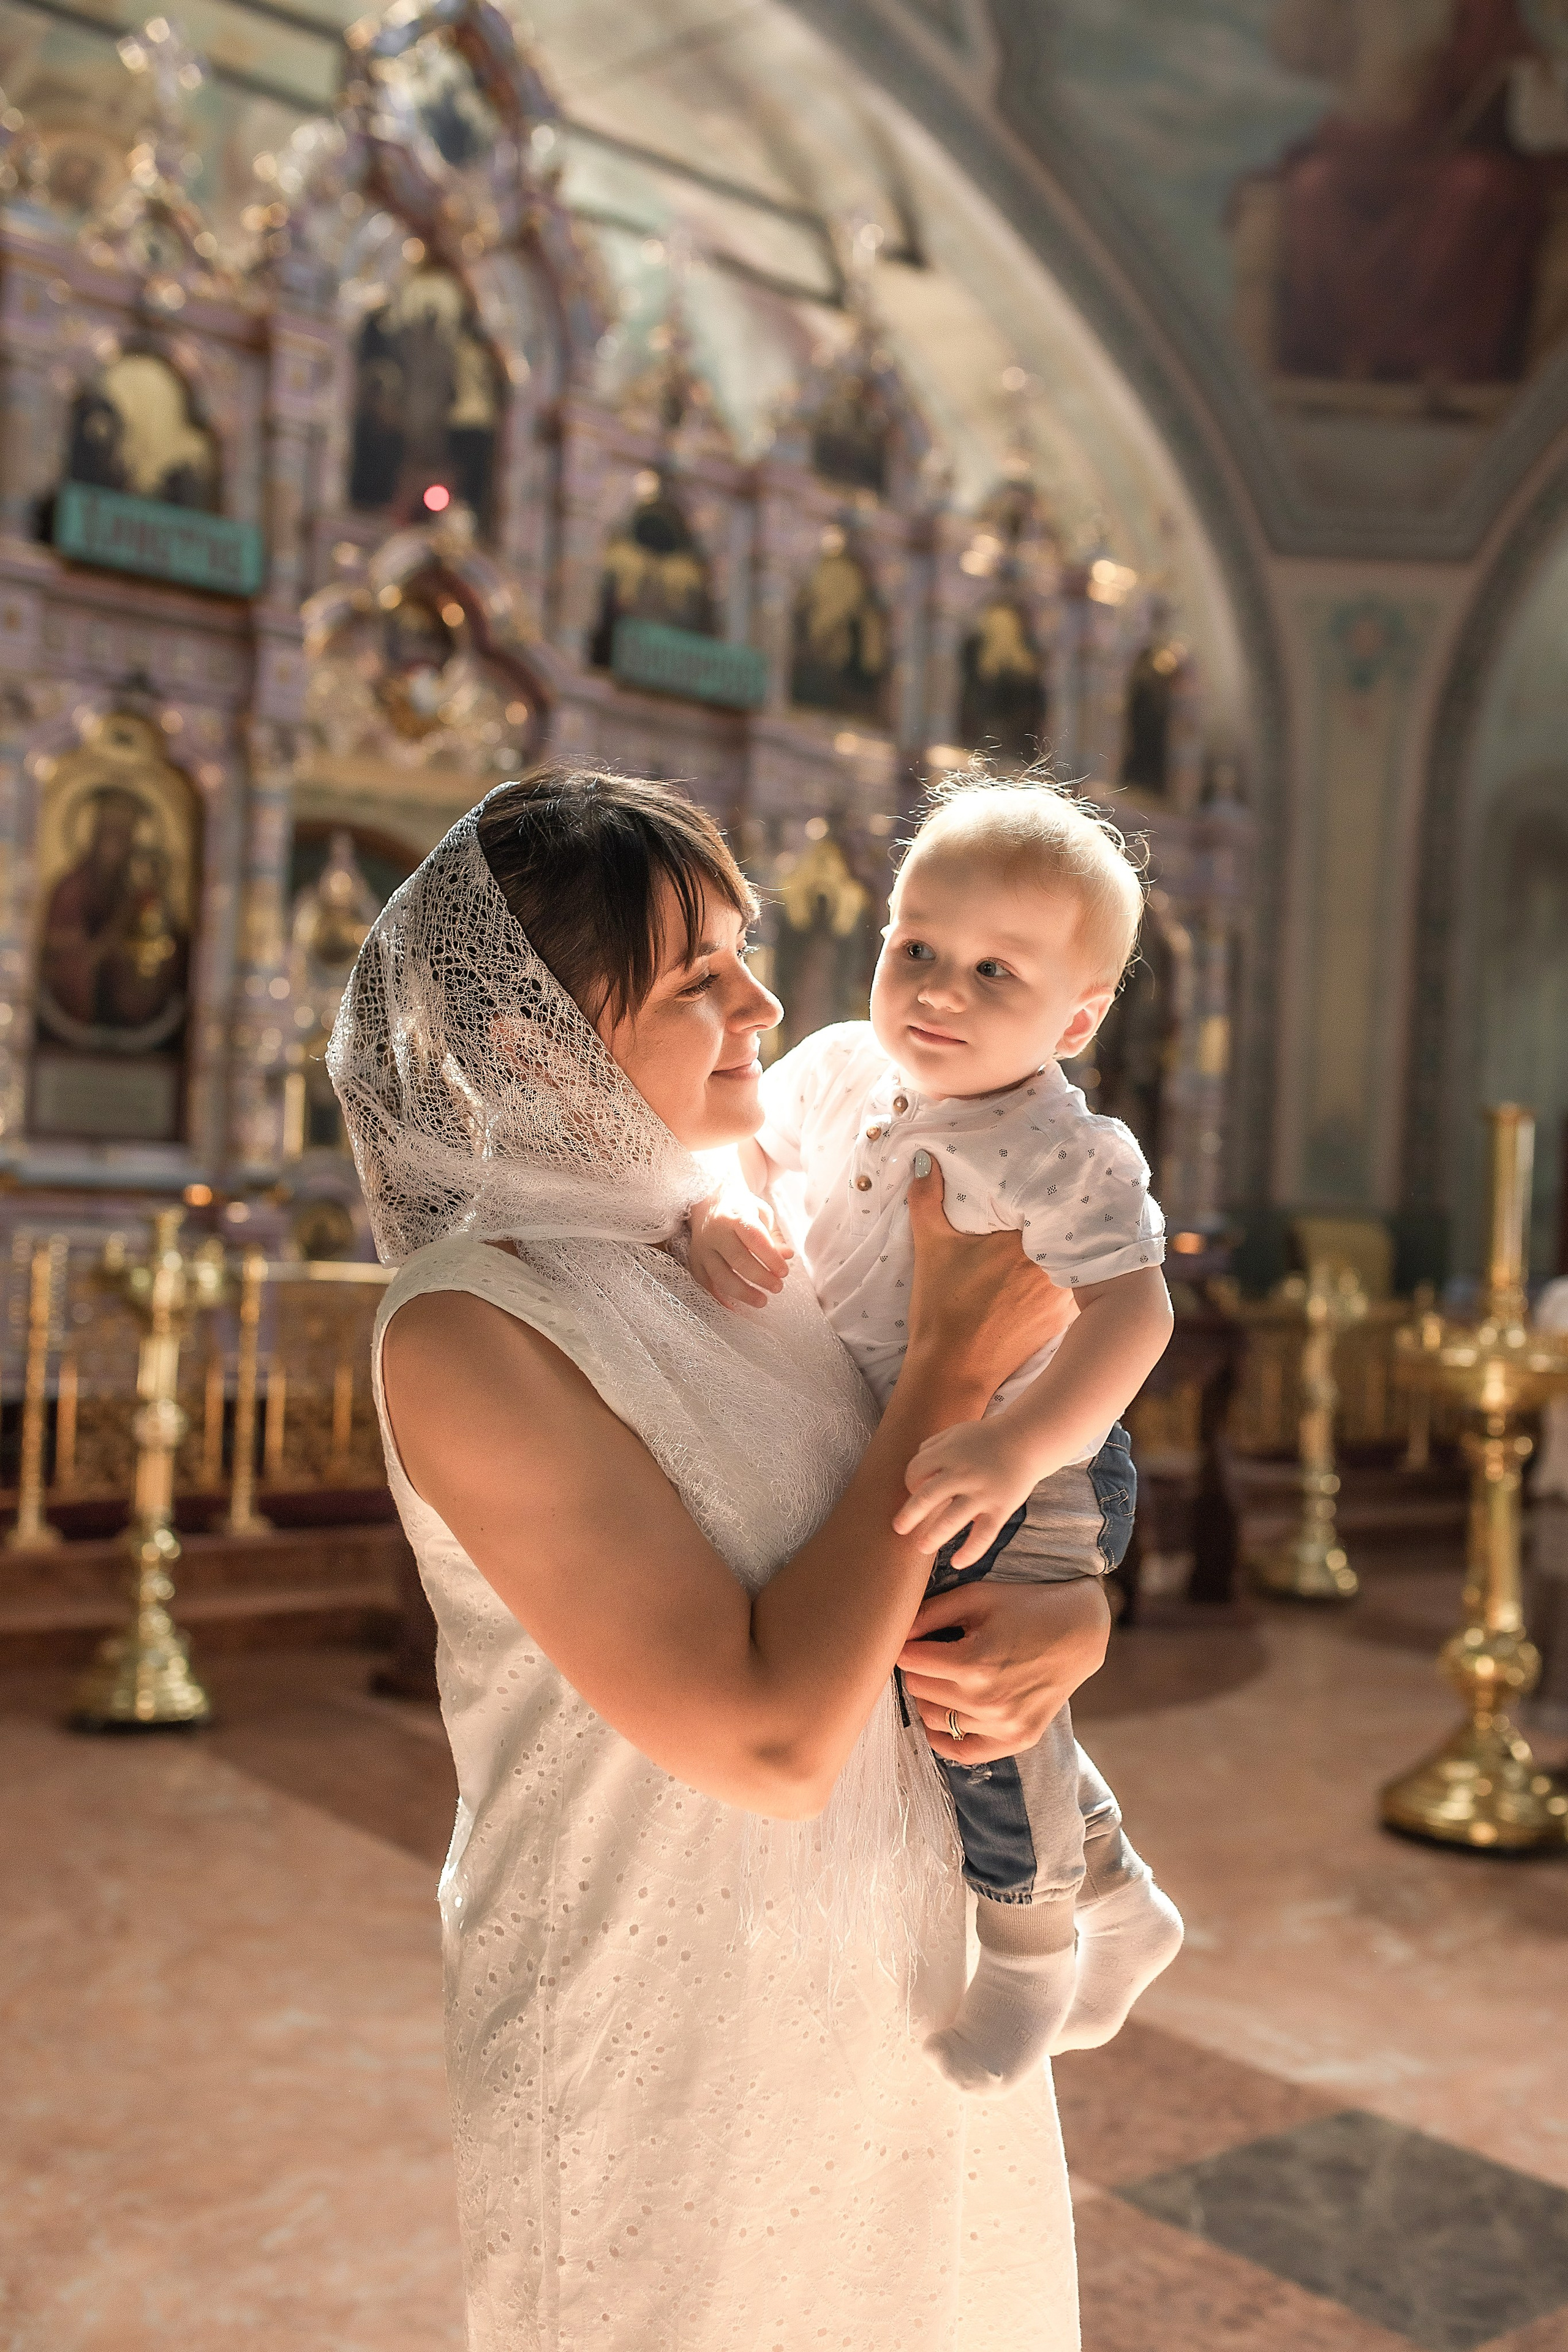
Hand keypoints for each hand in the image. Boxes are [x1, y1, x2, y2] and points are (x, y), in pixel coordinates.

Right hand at [688, 1187, 792, 1309]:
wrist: (709, 1202)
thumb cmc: (741, 1209)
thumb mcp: (762, 1214)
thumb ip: (775, 1236)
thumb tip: (787, 1256)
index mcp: (735, 1215)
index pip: (754, 1238)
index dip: (770, 1257)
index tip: (784, 1272)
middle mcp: (715, 1232)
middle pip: (737, 1259)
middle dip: (760, 1277)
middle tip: (778, 1288)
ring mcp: (702, 1248)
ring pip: (720, 1275)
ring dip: (742, 1292)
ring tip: (762, 1301)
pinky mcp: (695, 1260)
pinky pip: (704, 1283)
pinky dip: (718, 1298)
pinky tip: (735, 1308)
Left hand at [894, 1419, 1040, 1566]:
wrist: (1026, 1440)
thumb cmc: (986, 1438)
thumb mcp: (956, 1433)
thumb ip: (932, 1446)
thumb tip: (914, 1472)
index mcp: (948, 1453)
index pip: (916, 1471)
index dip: (910, 1483)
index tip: (915, 1492)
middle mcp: (963, 1472)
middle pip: (927, 1497)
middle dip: (909, 1515)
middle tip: (898, 1528)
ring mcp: (983, 1492)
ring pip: (951, 1520)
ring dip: (933, 1537)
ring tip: (922, 1548)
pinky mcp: (1001, 1507)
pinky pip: (983, 1535)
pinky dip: (970, 1552)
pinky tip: (957, 1563)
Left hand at [897, 1577, 1109, 1765]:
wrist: (1080, 1631)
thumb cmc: (1024, 1607)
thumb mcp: (975, 1596)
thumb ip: (929, 1614)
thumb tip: (894, 1634)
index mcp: (974, 1662)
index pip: (909, 1661)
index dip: (908, 1645)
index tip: (917, 1638)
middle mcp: (986, 1700)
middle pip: (918, 1689)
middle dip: (919, 1669)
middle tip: (934, 1653)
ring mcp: (1003, 1725)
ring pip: (932, 1718)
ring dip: (931, 1697)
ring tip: (947, 1677)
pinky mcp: (1016, 1740)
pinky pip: (960, 1752)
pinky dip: (944, 1736)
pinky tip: (945, 1714)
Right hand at [905, 1157, 1075, 1394]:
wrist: (954, 1369)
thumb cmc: (941, 1308)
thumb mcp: (931, 1248)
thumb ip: (927, 1200)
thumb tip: (923, 1160)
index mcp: (1022, 1241)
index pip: (1046, 1201)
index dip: (1044, 1186)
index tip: (1042, 1170)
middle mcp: (1051, 1266)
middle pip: (1063, 1227)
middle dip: (1057, 1212)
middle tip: (1051, 1191)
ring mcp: (1062, 1294)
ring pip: (1072, 1255)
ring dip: (1065, 1242)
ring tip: (1058, 1224)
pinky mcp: (1063, 1316)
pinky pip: (1073, 1282)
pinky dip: (1067, 1271)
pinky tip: (1055, 1264)